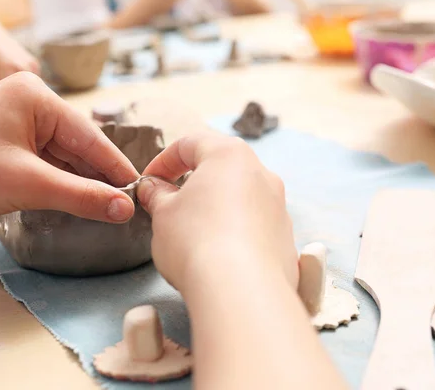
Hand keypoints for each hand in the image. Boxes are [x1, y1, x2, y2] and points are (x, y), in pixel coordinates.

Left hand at [0, 72, 138, 230]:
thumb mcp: (29, 184)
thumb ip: (83, 196)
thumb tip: (125, 209)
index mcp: (34, 96)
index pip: (89, 135)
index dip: (116, 167)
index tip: (141, 191)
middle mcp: (28, 105)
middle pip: (77, 146)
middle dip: (99, 178)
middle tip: (127, 207)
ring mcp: (17, 126)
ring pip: (62, 159)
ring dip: (81, 184)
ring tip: (110, 209)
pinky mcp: (8, 147)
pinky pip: (45, 166)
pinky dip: (61, 185)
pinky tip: (80, 202)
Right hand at [136, 135, 297, 289]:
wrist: (240, 290)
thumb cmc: (197, 241)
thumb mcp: (163, 213)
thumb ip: (157, 194)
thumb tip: (153, 188)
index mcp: (229, 156)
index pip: (190, 143)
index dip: (163, 161)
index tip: (149, 182)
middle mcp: (261, 174)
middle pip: (220, 168)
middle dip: (191, 183)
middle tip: (169, 204)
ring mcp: (279, 207)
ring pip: (240, 197)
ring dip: (214, 207)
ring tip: (191, 232)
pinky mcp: (286, 238)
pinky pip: (255, 226)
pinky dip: (234, 231)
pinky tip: (216, 254)